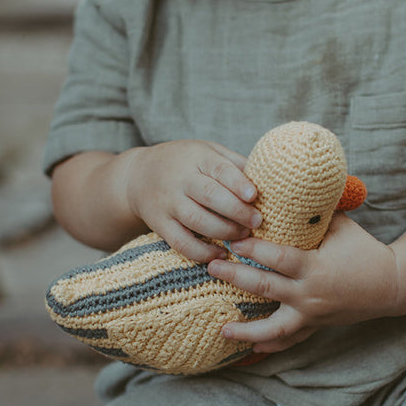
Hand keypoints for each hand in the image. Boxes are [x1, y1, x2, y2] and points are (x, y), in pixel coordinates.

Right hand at [124, 140, 262, 262]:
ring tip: (243, 235)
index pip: (218, 169)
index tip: (254, 195)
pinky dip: (201, 252)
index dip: (237, 182)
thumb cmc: (184, 163)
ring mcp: (168, 203)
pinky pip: (180, 242)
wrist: (137, 176)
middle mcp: (180, 179)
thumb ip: (234, 164)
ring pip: (196, 220)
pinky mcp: (159, 224)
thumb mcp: (207, 152)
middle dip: (236, 211)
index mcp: (196, 157)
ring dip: (224, 231)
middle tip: (257, 221)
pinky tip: (220, 253)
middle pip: (209, 195)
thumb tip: (269, 179)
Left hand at [207, 214, 398, 352]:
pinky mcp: (315, 326)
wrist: (392, 285)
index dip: (254, 249)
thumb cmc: (364, 250)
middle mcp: (310, 295)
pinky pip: (289, 340)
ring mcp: (312, 315)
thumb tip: (287, 188)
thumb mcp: (341, 226)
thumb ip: (313, 213)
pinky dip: (270, 345)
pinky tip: (250, 347)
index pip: (278, 259)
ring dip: (247, 329)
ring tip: (222, 328)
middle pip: (266, 288)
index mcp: (316, 268)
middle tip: (212, 267)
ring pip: (274, 327)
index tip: (232, 241)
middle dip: (236, 277)